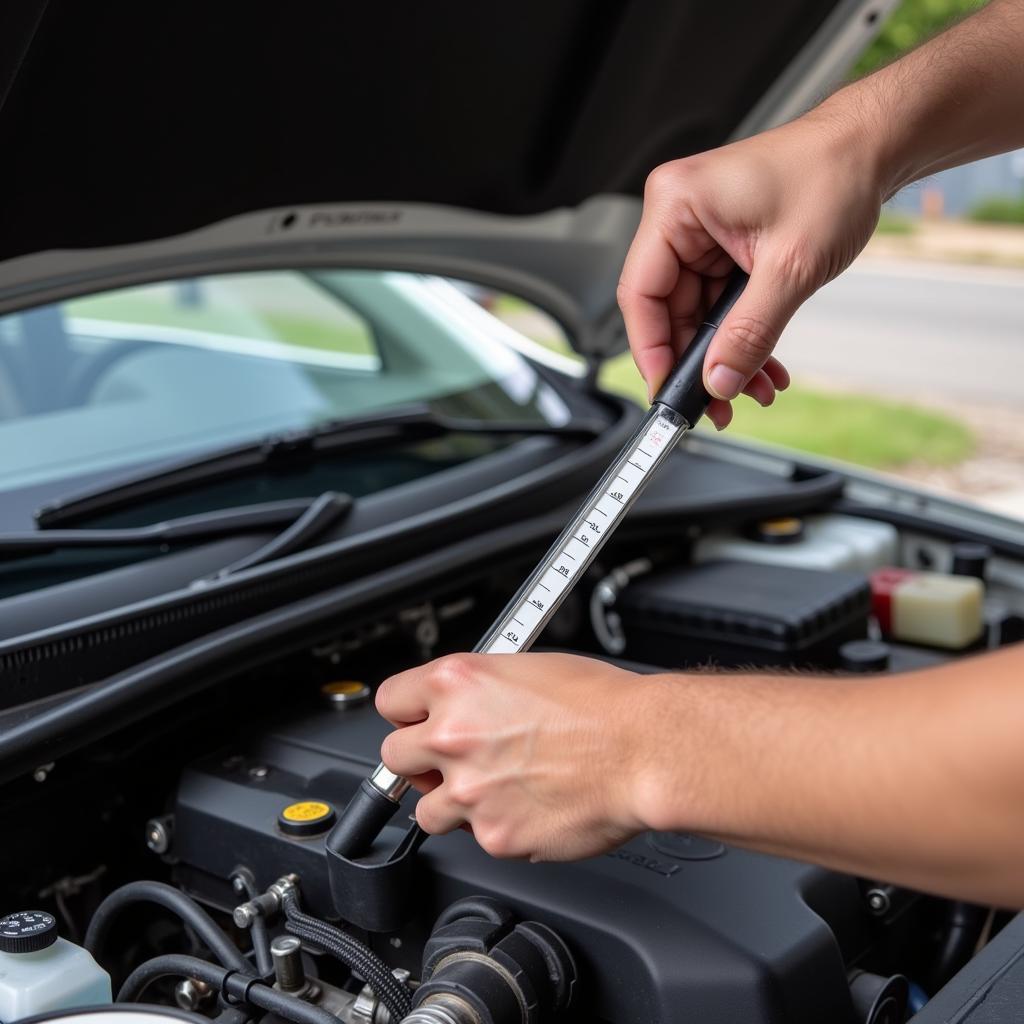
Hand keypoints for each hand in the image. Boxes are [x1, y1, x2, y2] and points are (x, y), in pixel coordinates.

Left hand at [375, 652, 655, 860]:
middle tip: (454, 760)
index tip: (418, 722)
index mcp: (456, 683)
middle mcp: (451, 735)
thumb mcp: (526, 668)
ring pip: (426, 809)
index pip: (391, 701)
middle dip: (421, 761)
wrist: (641, 750)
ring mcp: (468, 790)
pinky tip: (528, 805)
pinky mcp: (493, 835)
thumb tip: (460, 705)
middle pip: (395, 757)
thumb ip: (477, 691)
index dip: (408, 713)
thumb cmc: (601, 704)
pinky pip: (475, 837)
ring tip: (495, 789)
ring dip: (453, 802)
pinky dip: (497, 826)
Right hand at [617, 111, 884, 428]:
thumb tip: (718, 381)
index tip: (668, 391)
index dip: (652, 350)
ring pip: (696, 314)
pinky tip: (761, 363)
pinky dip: (740, 336)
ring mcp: (700, 232)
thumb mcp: (791, 267)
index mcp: (676, 205)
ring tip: (753, 388)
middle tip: (718, 402)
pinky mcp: (722, 245)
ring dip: (725, 355)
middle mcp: (679, 216)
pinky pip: (719, 304)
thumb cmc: (835, 173)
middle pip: (668, 310)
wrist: (873, 147)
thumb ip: (749, 333)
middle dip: (698, 361)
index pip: (641, 293)